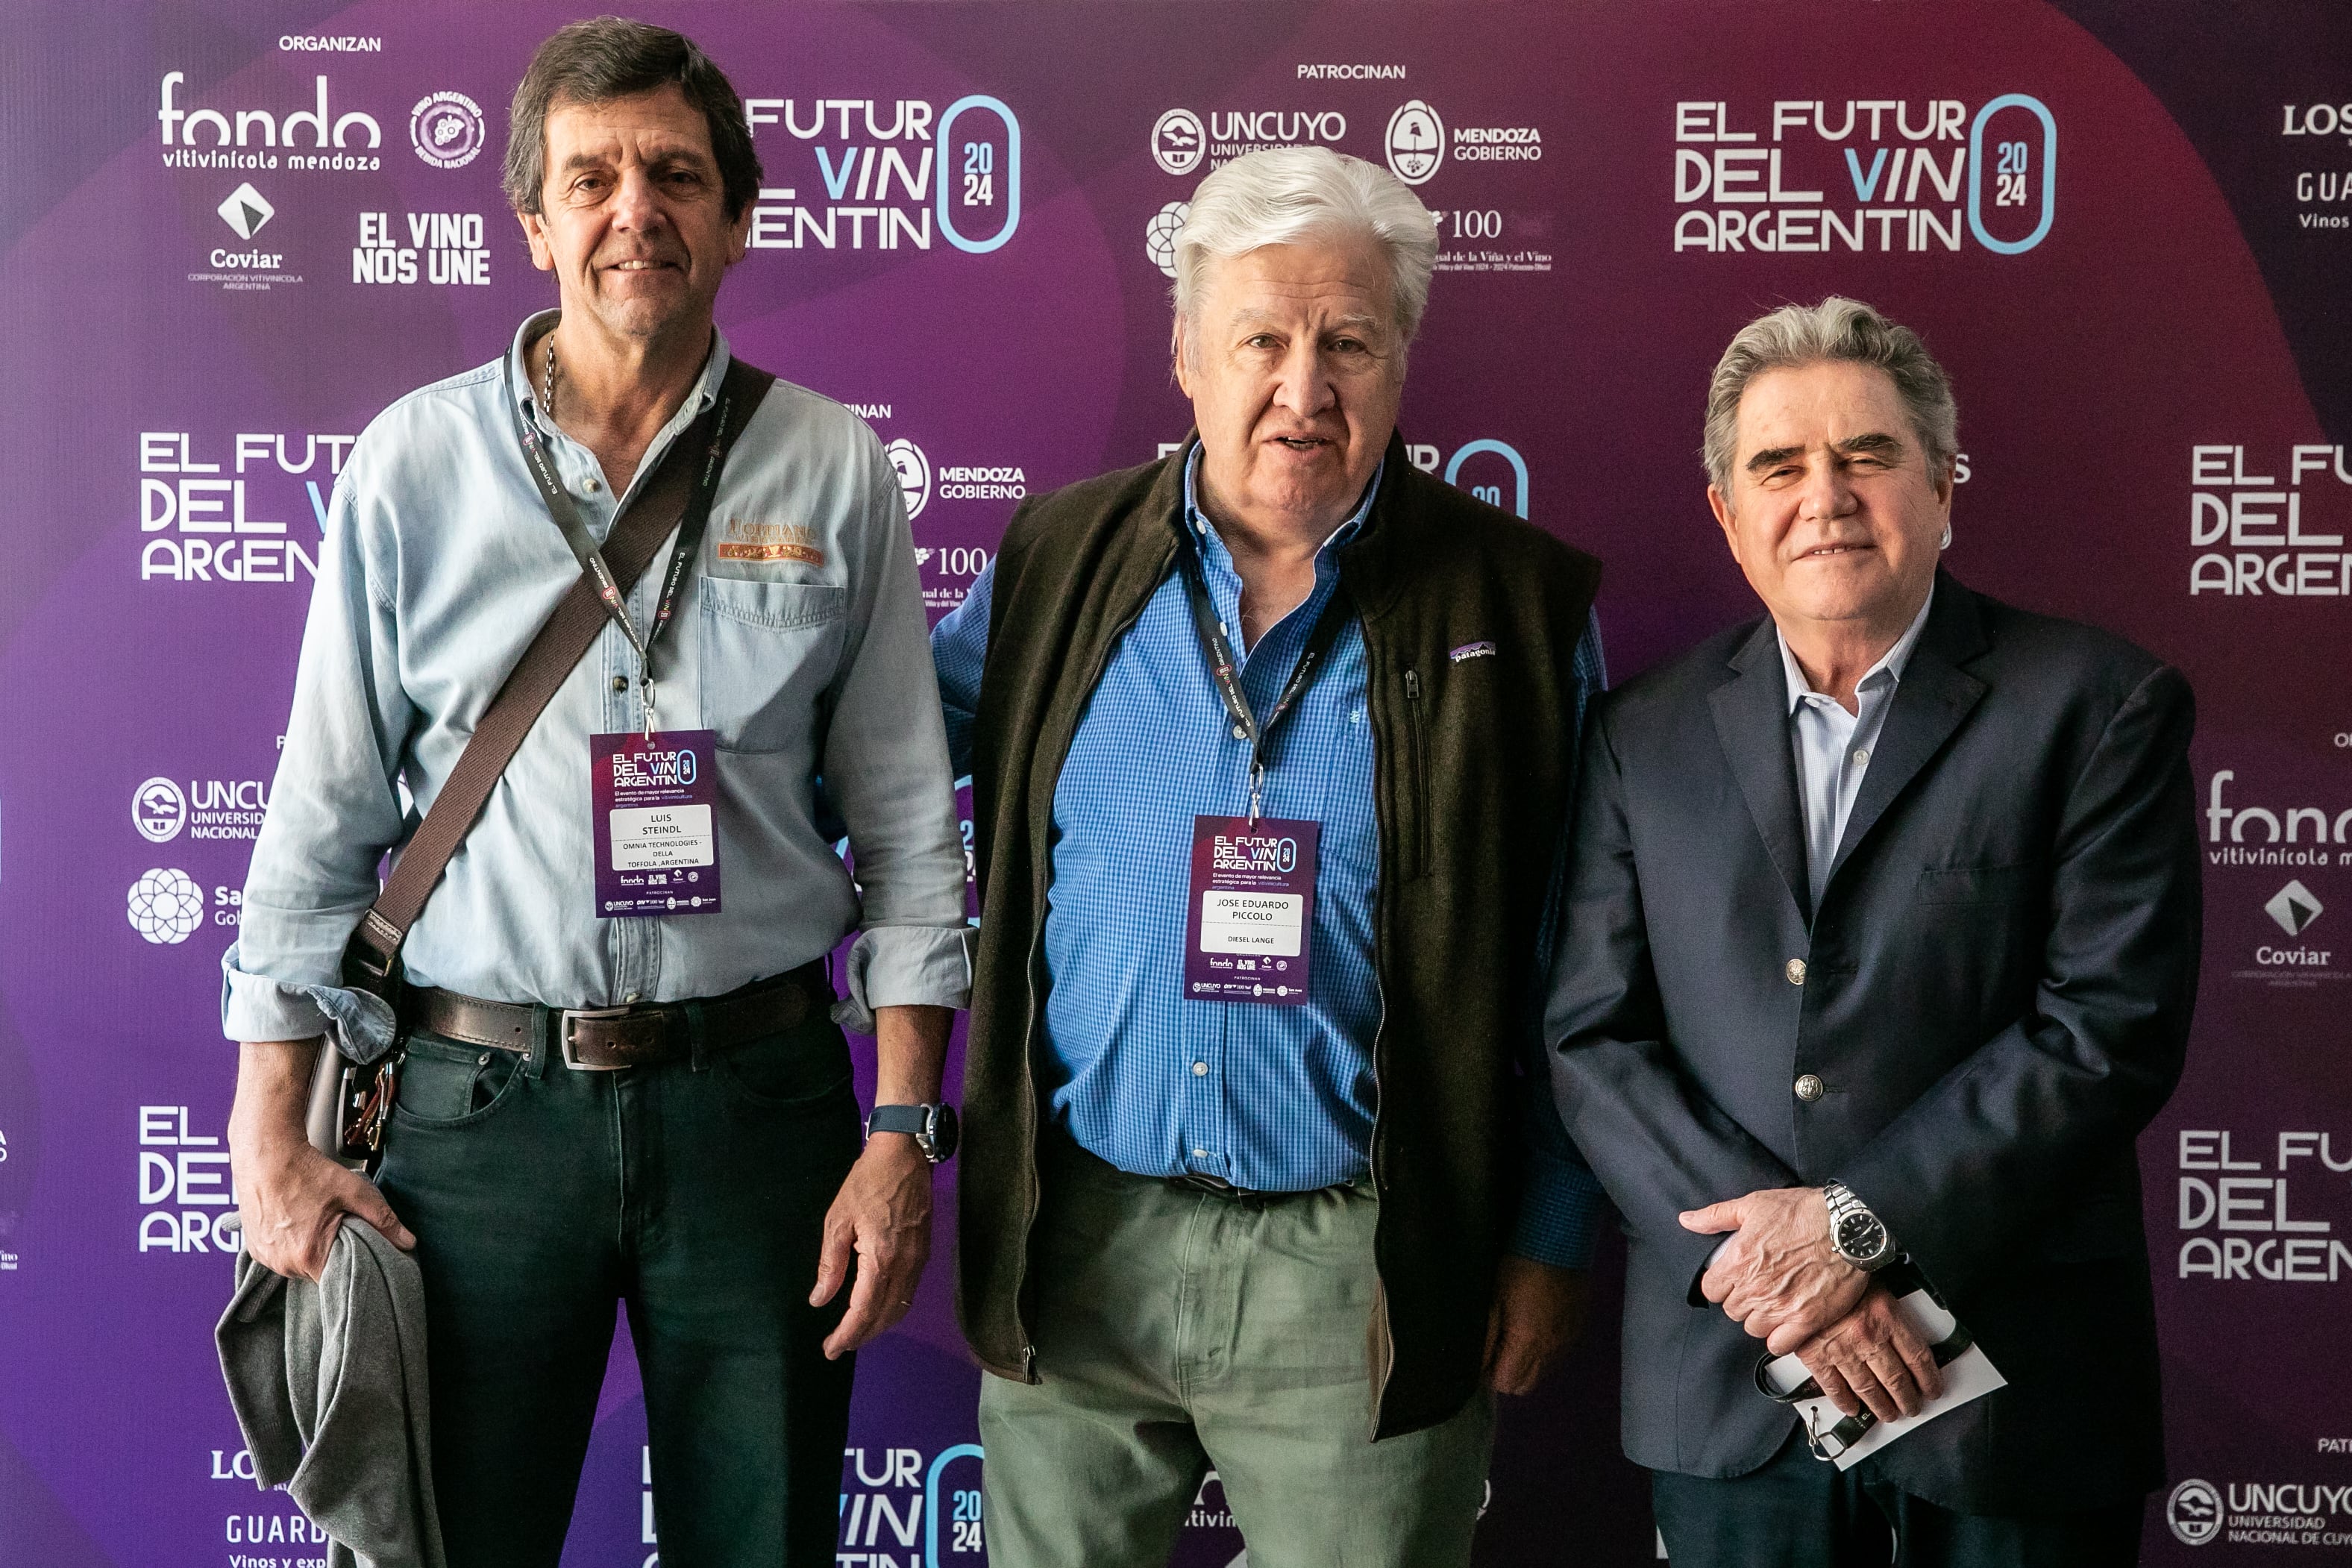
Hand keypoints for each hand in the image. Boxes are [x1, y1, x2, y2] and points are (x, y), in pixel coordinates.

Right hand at [230, 1039, 413, 1281]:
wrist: (265, 1155)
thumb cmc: (307, 1171)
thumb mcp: (353, 1191)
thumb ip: (383, 1219)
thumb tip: (408, 1242)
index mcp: (308, 1256)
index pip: (340, 1279)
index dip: (354, 1266)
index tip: (361, 1252)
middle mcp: (283, 1264)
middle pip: (319, 1272)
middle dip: (333, 1255)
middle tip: (339, 1228)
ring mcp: (265, 1258)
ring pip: (299, 1265)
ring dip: (311, 1249)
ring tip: (316, 1221)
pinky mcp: (254, 1249)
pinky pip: (281, 1256)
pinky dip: (292, 1244)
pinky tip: (297, 1222)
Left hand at [811, 1134, 932, 1358]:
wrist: (905, 1154)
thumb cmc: (867, 1182)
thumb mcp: (838, 1219)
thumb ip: (831, 1263)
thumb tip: (820, 1299)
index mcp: (881, 1258)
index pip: (864, 1310)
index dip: (847, 1334)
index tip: (830, 1349)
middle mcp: (905, 1265)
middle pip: (885, 1315)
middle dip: (861, 1336)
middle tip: (838, 1346)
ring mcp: (918, 1260)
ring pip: (900, 1307)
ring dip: (878, 1325)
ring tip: (855, 1333)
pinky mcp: (924, 1252)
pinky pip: (908, 1292)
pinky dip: (892, 1308)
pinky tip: (877, 1308)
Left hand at [1484, 1255, 1589, 1394]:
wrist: (1559, 1245)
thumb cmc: (1519, 1269)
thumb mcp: (1494, 1301)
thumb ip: (1488, 1338)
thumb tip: (1478, 1365)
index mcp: (1527, 1343)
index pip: (1505, 1384)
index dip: (1489, 1375)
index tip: (1483, 1358)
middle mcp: (1551, 1352)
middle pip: (1525, 1386)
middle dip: (1508, 1375)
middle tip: (1498, 1350)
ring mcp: (1567, 1344)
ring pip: (1542, 1374)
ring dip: (1527, 1365)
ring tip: (1517, 1337)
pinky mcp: (1578, 1333)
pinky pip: (1557, 1357)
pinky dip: (1544, 1352)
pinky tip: (1538, 1328)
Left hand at [1679, 1186, 1864, 1353]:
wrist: (1848, 1228)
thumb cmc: (1804, 1212)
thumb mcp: (1753, 1204)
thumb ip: (1715, 1216)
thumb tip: (1687, 1220)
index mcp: (1738, 1261)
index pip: (1711, 1290)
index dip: (1721, 1284)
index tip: (1734, 1279)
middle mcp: (1755, 1287)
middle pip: (1732, 1310)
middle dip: (1742, 1300)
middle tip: (1759, 1287)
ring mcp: (1780, 1306)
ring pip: (1753, 1328)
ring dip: (1761, 1318)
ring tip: (1775, 1302)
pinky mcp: (1806, 1320)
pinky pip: (1779, 1345)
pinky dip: (1780, 1338)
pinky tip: (1787, 1324)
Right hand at [1793, 1284, 1942, 1422]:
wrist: (1803, 1267)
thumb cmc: (1839, 1272)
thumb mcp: (1876, 1285)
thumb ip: (1892, 1313)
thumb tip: (1907, 1339)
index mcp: (1887, 1317)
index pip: (1918, 1358)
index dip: (1929, 1379)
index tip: (1932, 1389)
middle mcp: (1868, 1336)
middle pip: (1896, 1379)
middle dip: (1906, 1399)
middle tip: (1911, 1407)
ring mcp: (1841, 1348)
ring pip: (1868, 1388)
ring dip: (1881, 1406)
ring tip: (1888, 1413)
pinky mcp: (1815, 1355)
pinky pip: (1834, 1386)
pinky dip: (1844, 1401)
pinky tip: (1852, 1407)